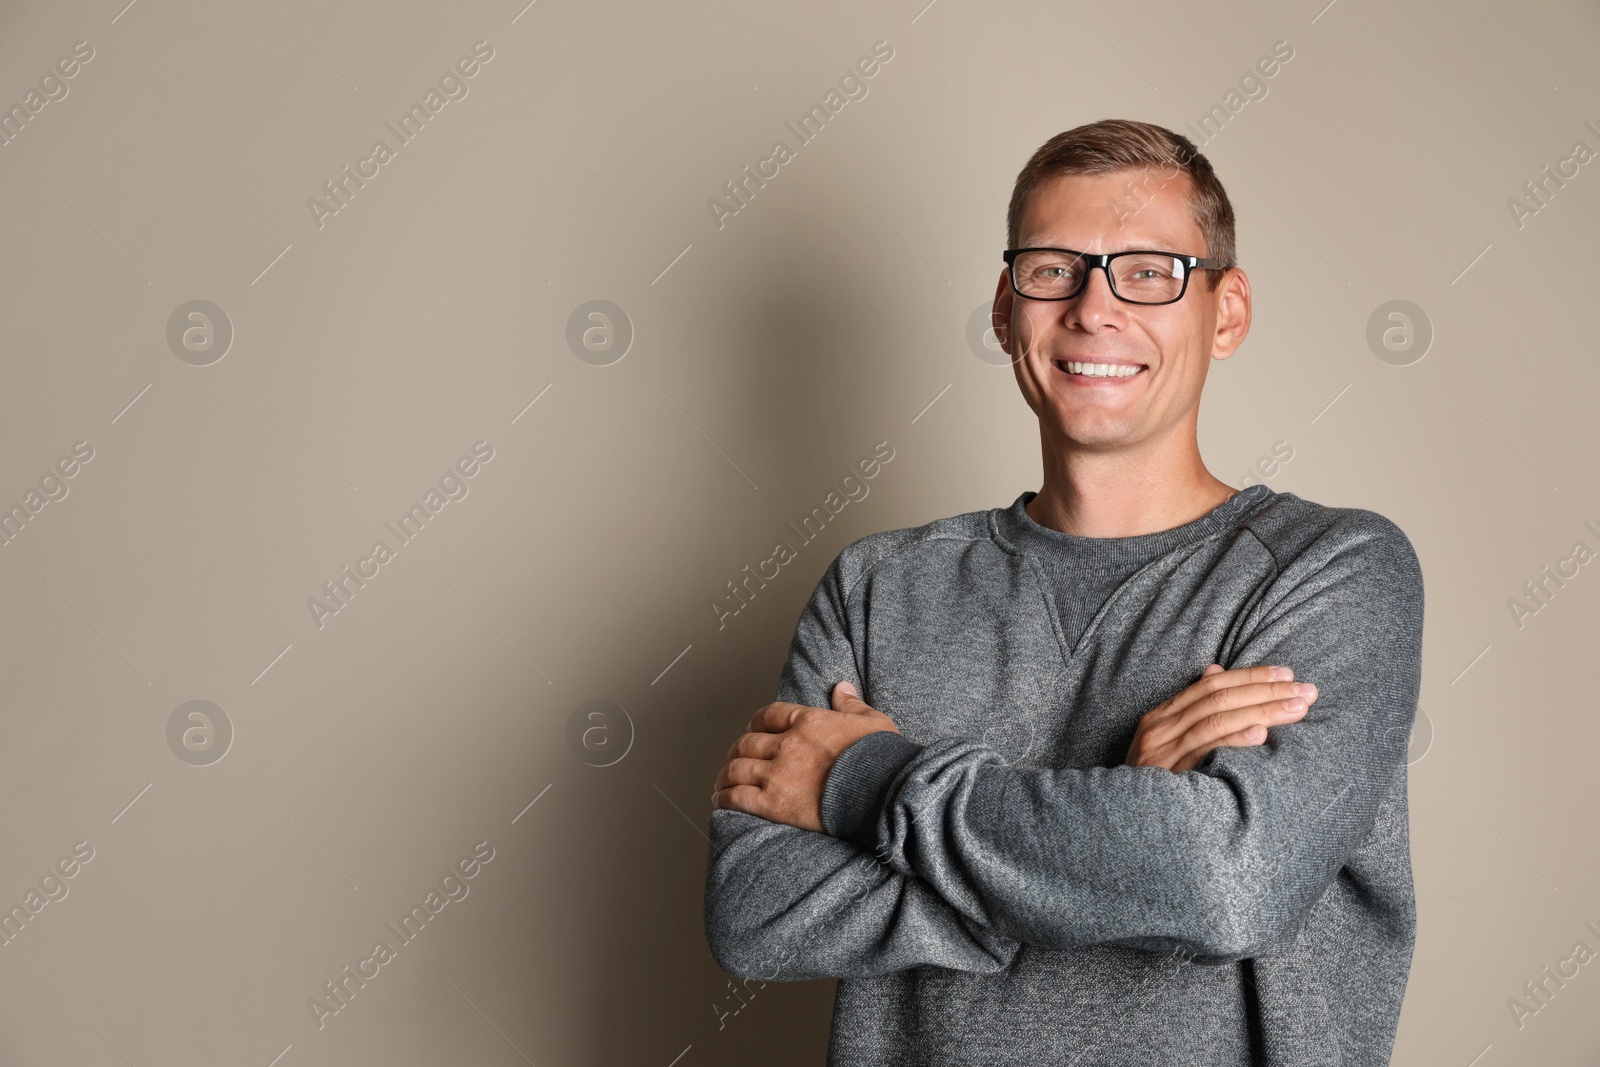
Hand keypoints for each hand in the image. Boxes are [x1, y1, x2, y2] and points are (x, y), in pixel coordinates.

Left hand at [711, 681, 899, 831]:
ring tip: (721, 782)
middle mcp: (787, 745)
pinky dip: (725, 798)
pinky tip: (720, 800)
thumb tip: (842, 688)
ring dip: (725, 775)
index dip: (757, 723)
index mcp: (808, 722)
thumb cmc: (881, 760)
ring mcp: (777, 774)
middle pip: (748, 743)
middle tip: (735, 758)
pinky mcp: (774, 803)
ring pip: (736, 768)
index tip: (754, 729)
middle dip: (737, 750)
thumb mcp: (873, 722)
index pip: (770, 715)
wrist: (882, 794)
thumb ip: (852, 705)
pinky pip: (738, 797)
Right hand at [1125, 664, 1317, 771]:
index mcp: (1160, 717)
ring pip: (1217, 720)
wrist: (1122, 827)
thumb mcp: (1166, 741)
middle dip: (1266, 690)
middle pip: (1218, 699)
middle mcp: (1160, 730)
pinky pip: (1206, 751)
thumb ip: (1192, 709)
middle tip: (1305, 690)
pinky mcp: (1171, 777)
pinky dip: (1235, 739)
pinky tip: (1262, 734)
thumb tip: (1215, 671)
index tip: (1286, 674)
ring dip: (1262, 710)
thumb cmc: (1154, 784)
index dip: (1250, 676)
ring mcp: (1164, 752)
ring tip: (1297, 708)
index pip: (1210, 686)